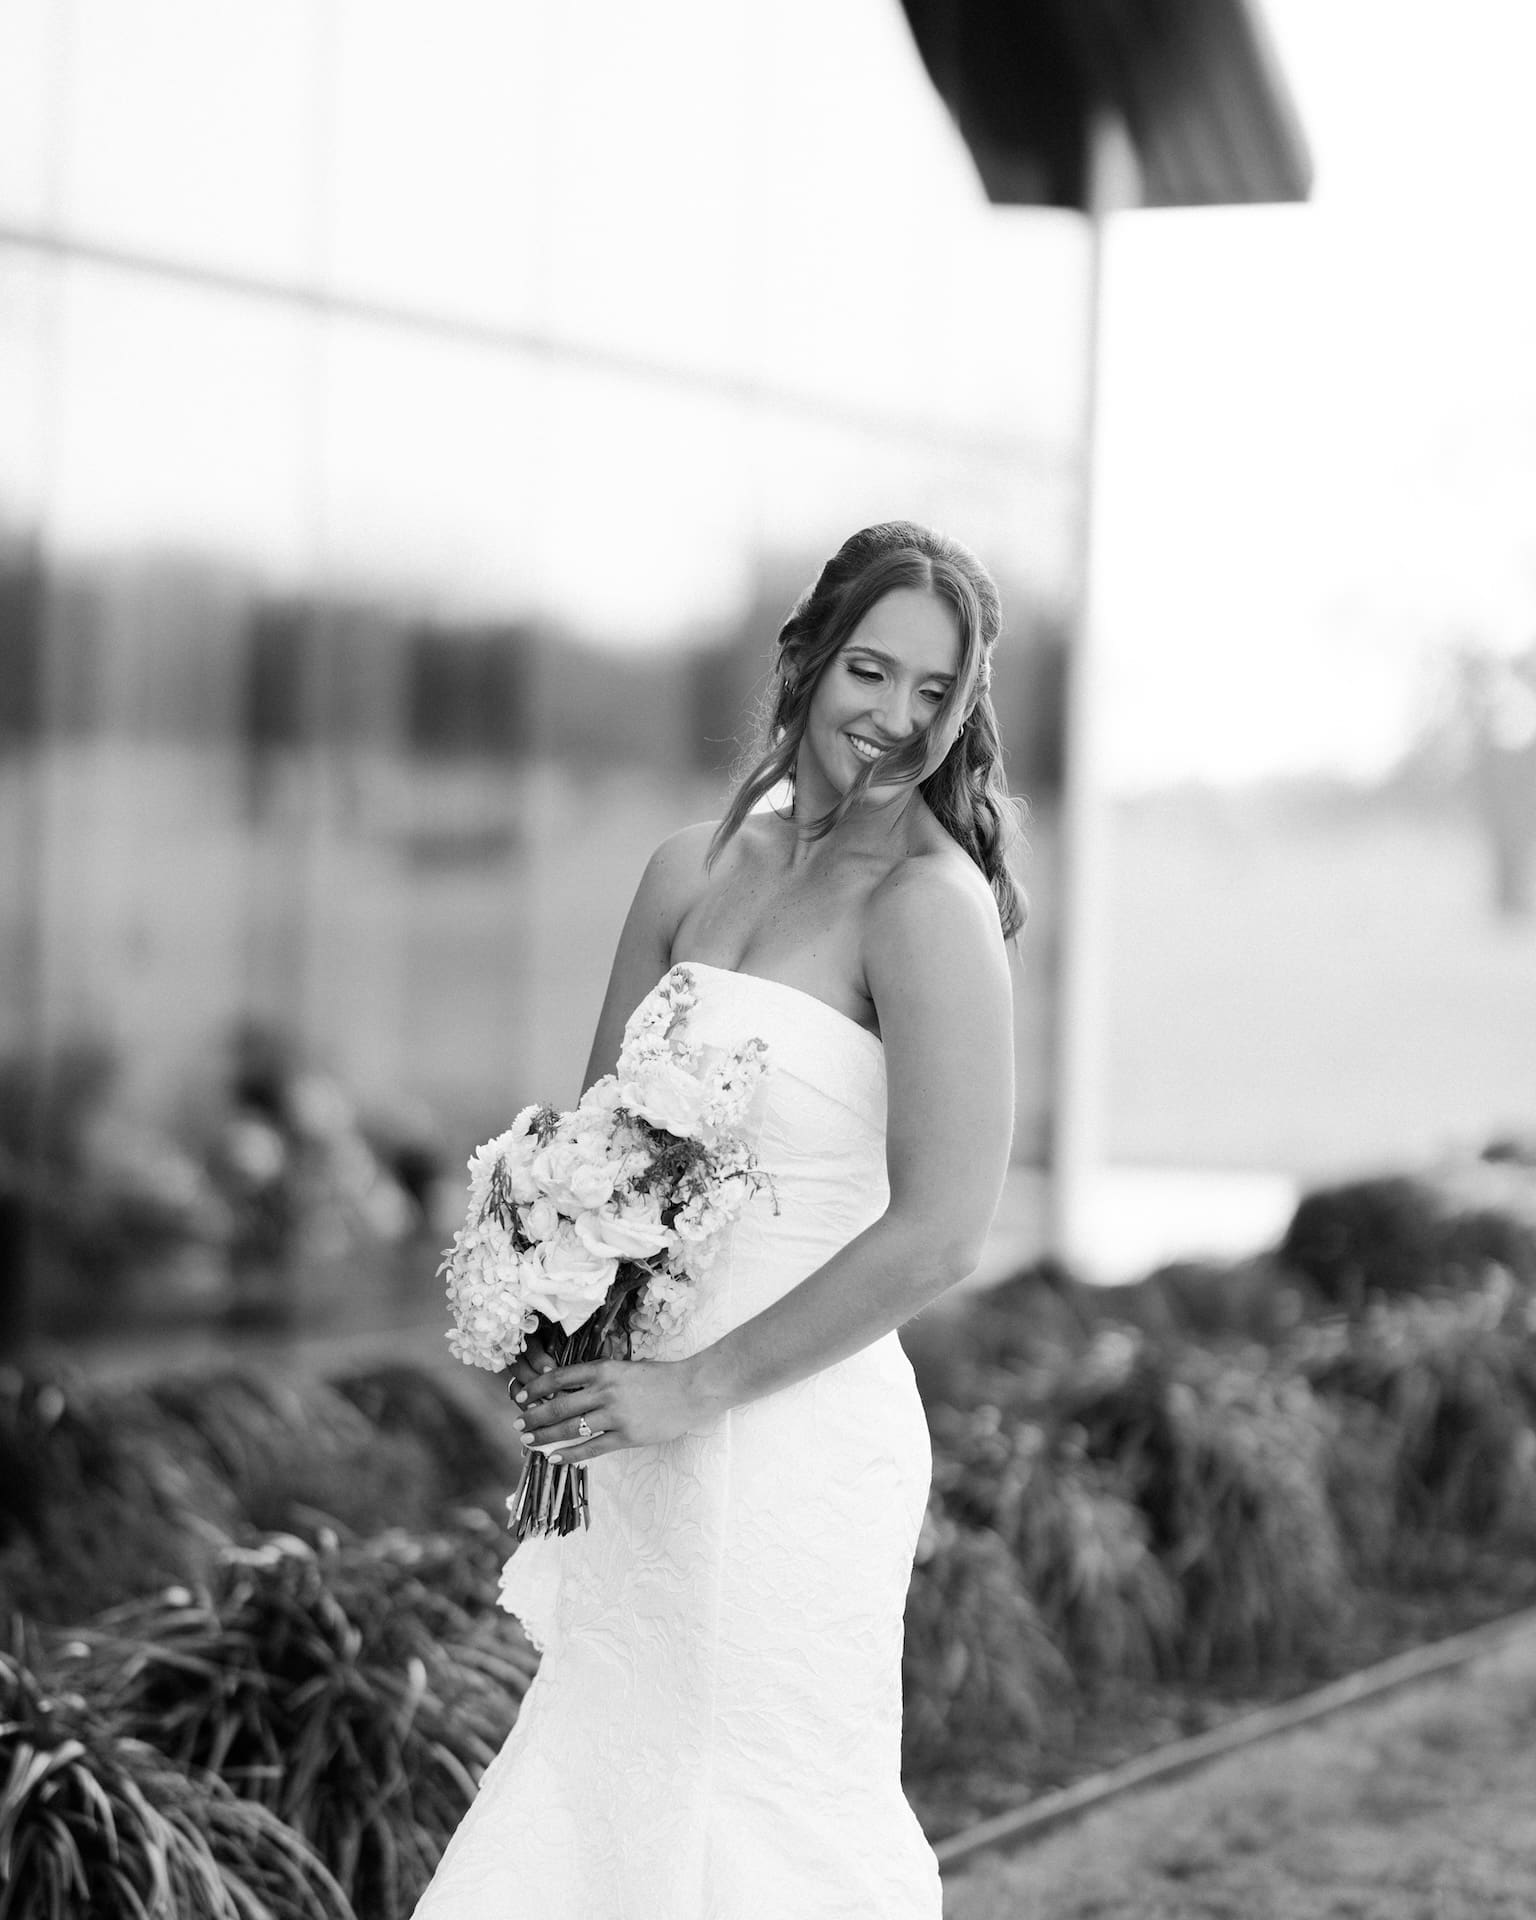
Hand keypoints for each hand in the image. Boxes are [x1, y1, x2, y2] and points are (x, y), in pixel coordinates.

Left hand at [508, 1348, 708, 1464]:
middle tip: (517, 1424)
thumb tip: (567, 1389)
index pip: (559, 1378)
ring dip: (546, 1436)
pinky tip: (556, 1458)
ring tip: (529, 1441)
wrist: (691, 1389)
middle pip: (559, 1405)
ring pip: (570, 1428)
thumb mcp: (625, 1367)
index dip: (536, 1388)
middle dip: (534, 1416)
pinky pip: (592, 1448)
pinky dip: (571, 1454)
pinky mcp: (627, 1436)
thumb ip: (599, 1377)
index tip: (521, 1396)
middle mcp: (605, 1391)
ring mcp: (615, 1415)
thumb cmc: (659, 1377)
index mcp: (604, 1369)